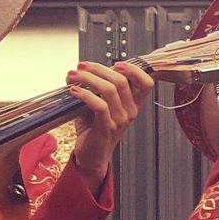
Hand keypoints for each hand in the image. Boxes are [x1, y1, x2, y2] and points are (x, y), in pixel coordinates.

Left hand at [68, 60, 154, 191]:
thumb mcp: (100, 104)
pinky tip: (73, 91)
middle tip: (81, 66)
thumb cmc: (94, 128)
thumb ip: (98, 87)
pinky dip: (84, 94)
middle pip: (121, 80)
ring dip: (87, 78)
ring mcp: (120, 120)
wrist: (91, 155)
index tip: (116, 64)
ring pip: (109, 90)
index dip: (134, 70)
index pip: (146, 83)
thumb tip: (83, 69)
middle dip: (98, 68)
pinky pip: (99, 105)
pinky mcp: (106, 127)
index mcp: (132, 104)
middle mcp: (130, 111)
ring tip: (72, 75)